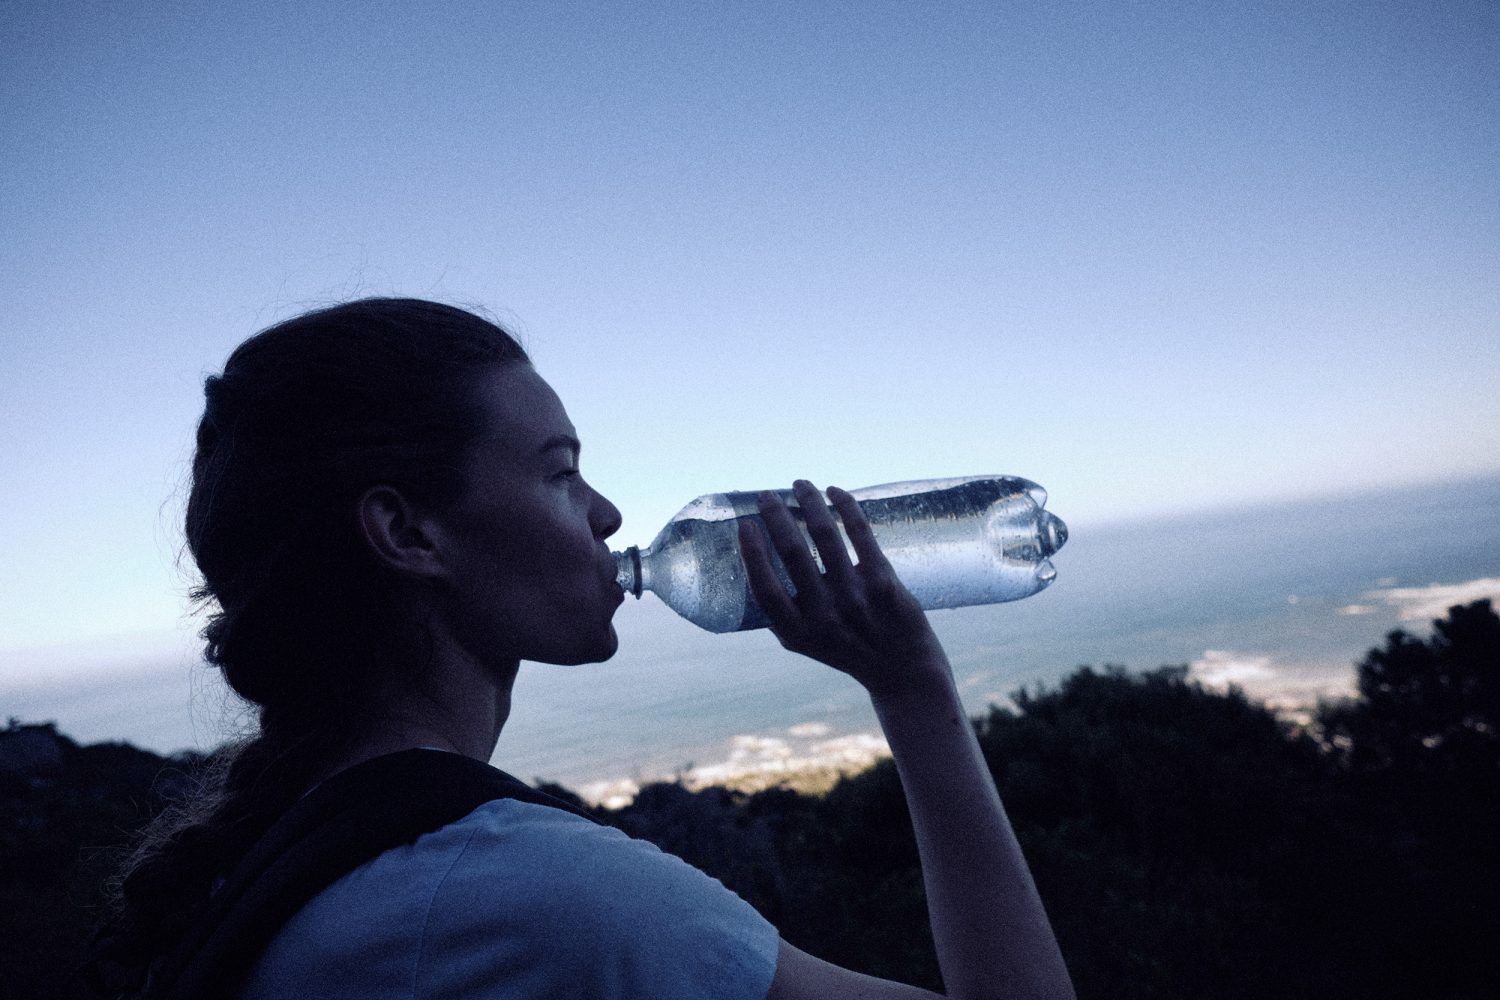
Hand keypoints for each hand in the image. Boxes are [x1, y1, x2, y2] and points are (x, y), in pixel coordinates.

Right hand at [737, 480, 949, 696]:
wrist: (902, 670)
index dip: (751, 553)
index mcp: (797, 632)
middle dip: (775, 515)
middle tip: (766, 495)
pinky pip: (861, 533)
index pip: (764, 587)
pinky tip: (833, 491)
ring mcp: (855, 597)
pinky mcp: (883, 582)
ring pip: (826, 536)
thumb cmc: (846, 649)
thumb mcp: (804, 642)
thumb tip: (755, 563)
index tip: (745, 525)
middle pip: (792, 553)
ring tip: (800, 484)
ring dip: (809, 502)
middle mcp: (824, 615)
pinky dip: (845, 505)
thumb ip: (782, 611)